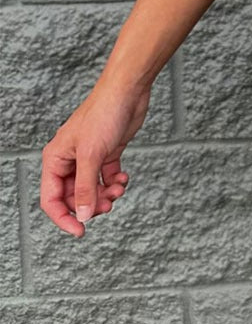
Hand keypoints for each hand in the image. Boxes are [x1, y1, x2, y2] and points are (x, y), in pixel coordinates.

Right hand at [40, 76, 149, 236]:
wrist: (128, 92)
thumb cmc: (104, 115)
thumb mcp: (92, 155)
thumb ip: (85, 187)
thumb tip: (82, 215)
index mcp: (55, 160)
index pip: (52, 199)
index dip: (64, 218)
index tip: (81, 231)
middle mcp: (69, 161)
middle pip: (74, 197)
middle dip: (91, 204)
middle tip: (109, 204)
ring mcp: (89, 157)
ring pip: (92, 189)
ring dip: (105, 195)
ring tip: (119, 188)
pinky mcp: (107, 153)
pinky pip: (106, 178)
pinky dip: (115, 182)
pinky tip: (124, 178)